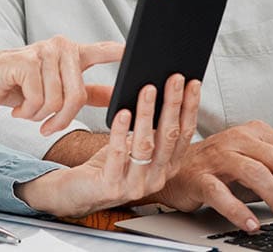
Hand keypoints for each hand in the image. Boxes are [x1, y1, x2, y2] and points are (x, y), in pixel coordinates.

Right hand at [0, 36, 122, 134]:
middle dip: (62, 119)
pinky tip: (17, 107)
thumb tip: (119, 99)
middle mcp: (61, 47)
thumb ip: (88, 92)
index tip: (137, 53)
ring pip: (57, 101)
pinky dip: (27, 112)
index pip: (103, 50)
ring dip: (40, 117)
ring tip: (28, 111)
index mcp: (73, 52)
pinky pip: (38, 100)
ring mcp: (43, 51)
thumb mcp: (58, 89)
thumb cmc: (20, 86)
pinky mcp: (26, 62)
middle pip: (77, 95)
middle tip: (47, 127)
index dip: (120, 53)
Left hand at [16, 74, 201, 215]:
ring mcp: (136, 184)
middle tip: (174, 79)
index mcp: (167, 167)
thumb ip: (150, 127)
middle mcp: (157, 177)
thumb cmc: (109, 164)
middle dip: (173, 104)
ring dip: (147, 114)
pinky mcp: (112, 186)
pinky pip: (118, 155)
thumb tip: (159, 88)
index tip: (192, 83)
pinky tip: (122, 113)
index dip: (190, 108)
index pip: (185, 134)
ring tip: (147, 89)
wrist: (80, 192)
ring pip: (146, 145)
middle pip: (169, 136)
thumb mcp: (135, 144)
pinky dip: (121, 132)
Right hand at [151, 120, 272, 232]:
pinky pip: (222, 194)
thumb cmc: (220, 167)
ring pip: (256, 174)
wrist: (176, 169)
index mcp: (256, 131)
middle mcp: (238, 138)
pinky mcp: (200, 177)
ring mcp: (218, 156)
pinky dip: (239, 211)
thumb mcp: (253, 160)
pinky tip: (252, 224)